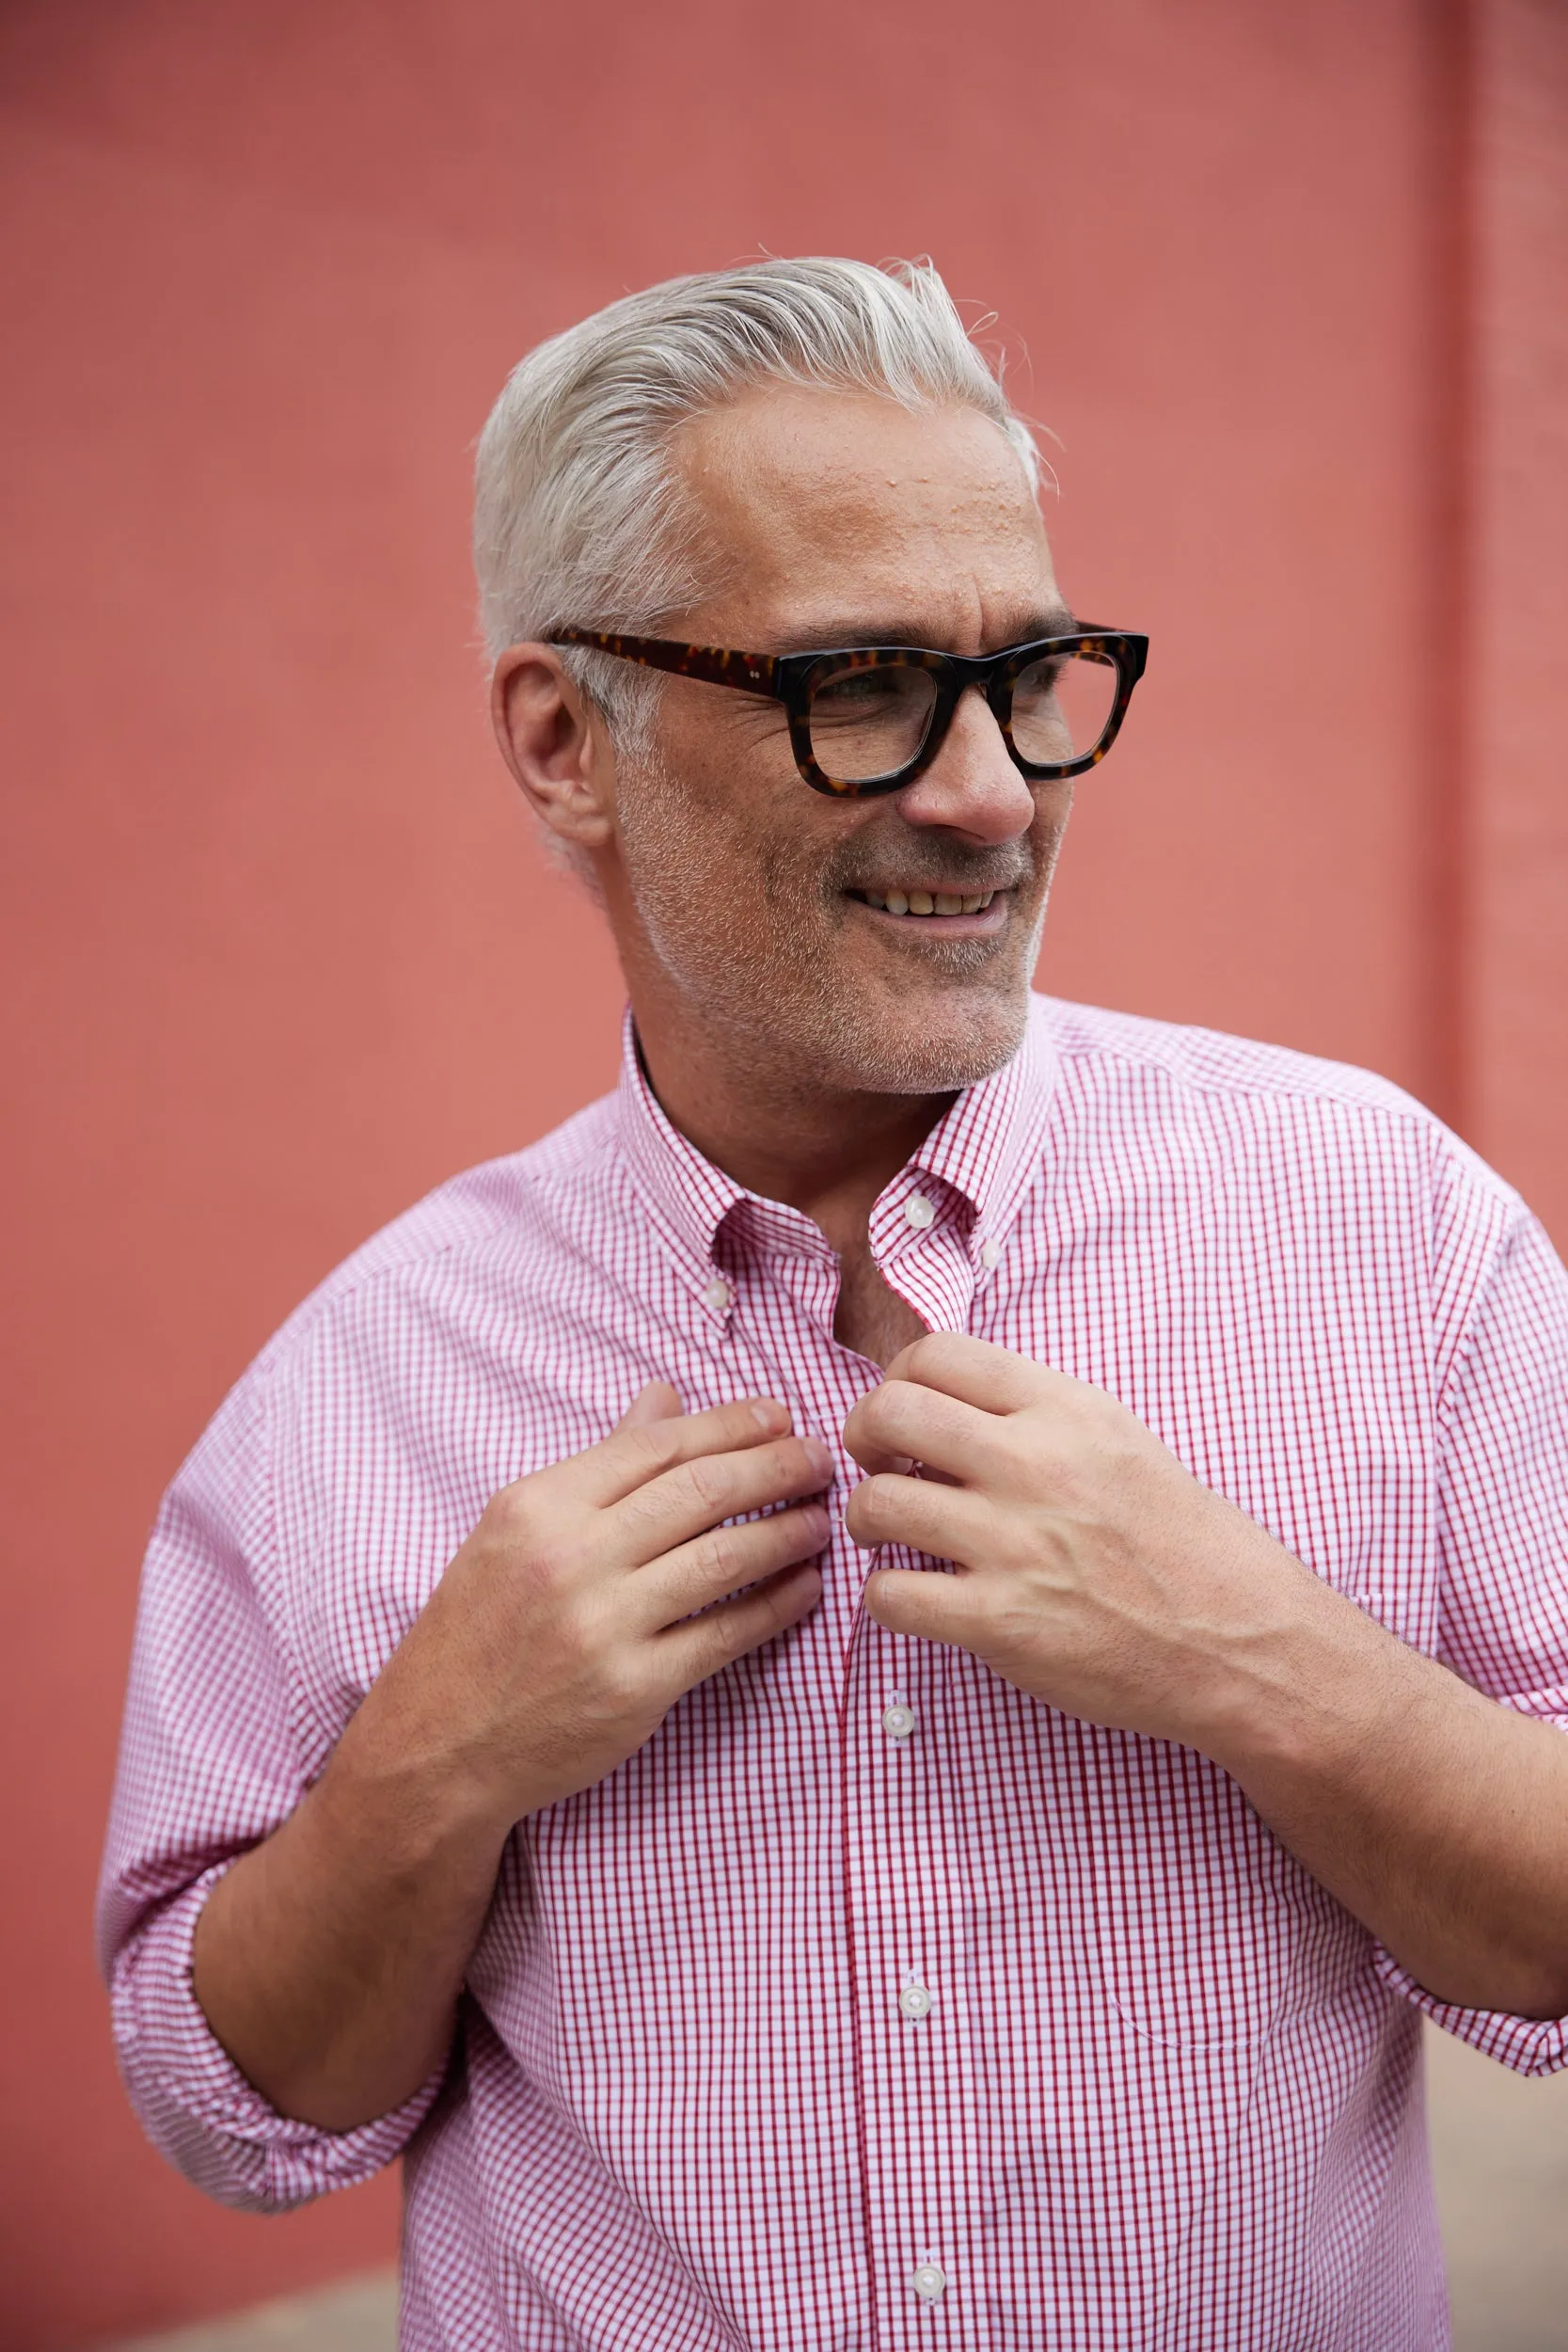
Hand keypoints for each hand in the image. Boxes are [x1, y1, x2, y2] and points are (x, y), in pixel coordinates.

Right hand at [369, 1382, 830, 1823]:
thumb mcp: (516, 1529)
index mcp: (539, 1506)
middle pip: (701, 1491)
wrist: (437, 1743)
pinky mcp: (634, 1688)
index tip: (779, 1416)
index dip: (730, 1424)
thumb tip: (665, 1400)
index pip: (657, 1446)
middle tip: (820, 1458)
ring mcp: (604, 1626)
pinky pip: (725, 1634)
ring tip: (821, 1518)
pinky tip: (804, 1586)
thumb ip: (598, 1464)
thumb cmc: (478, 1628)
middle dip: (775, 1466)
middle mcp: (571, 1558)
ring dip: (787, 1531)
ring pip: (724, 1557)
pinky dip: (775, 1604)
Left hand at [842, 1334, 1323, 1752]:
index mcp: (1066, 1410)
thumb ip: (1038, 1414)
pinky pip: (890, 1596)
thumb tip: (948, 1404)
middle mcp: (1035, 1464)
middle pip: (889, 1412)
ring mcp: (1015, 1544)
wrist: (1243, 1640)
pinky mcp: (1000, 1622)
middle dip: (863, 1436)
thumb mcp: (1121, 1441)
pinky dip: (885, 1597)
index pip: (937, 1353)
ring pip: (875, 1504)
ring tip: (890, 1535)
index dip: (897, 1380)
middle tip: (877, 1466)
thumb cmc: (1185, 1544)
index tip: (903, 1416)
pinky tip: (915, 1596)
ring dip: (867, 1519)